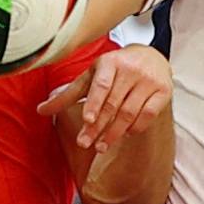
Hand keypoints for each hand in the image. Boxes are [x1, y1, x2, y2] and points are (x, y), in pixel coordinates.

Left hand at [37, 44, 170, 153]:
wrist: (151, 56)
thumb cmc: (115, 69)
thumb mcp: (91, 77)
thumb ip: (68, 95)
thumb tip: (40, 111)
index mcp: (110, 62)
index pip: (102, 85)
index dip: (94, 103)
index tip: (87, 120)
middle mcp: (131, 69)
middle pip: (113, 104)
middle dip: (99, 126)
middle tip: (86, 144)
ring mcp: (149, 80)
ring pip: (130, 112)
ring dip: (115, 133)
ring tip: (101, 147)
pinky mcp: (163, 91)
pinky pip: (148, 115)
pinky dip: (135, 128)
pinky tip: (125, 135)